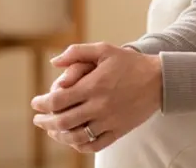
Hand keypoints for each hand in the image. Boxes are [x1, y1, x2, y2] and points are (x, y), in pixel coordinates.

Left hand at [31, 43, 162, 152]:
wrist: (159, 79)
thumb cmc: (130, 62)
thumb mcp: (104, 49)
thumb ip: (77, 52)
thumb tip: (54, 62)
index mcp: (93, 85)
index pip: (58, 100)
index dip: (42, 104)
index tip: (36, 103)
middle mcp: (99, 105)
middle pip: (63, 121)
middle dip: (45, 121)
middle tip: (38, 119)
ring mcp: (109, 120)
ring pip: (76, 137)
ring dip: (59, 135)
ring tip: (52, 130)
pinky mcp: (118, 131)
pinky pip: (94, 145)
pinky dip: (79, 146)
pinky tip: (73, 140)